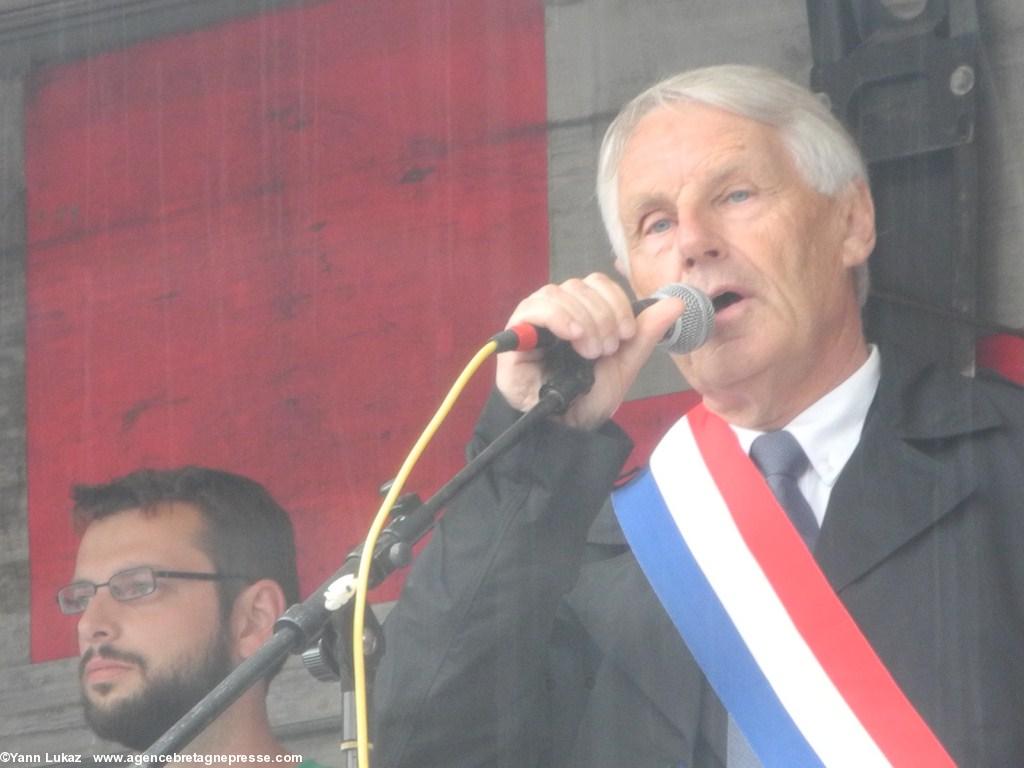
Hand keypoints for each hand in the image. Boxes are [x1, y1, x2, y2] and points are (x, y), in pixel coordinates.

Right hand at [496, 273, 683, 429]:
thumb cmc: (588, 399)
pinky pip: (534, 309)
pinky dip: (558, 317)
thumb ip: (646, 334)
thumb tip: (676, 303)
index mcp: (581, 313)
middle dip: (602, 317)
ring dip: (584, 320)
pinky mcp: (515, 335)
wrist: (564, 429)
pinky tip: (573, 335)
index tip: (627, 333)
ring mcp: (533, 321)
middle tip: (607, 350)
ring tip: (590, 352)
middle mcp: (556, 311)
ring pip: (559, 293)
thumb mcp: (624, 365)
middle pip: (580, 286)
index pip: (597, 283)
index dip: (616, 302)